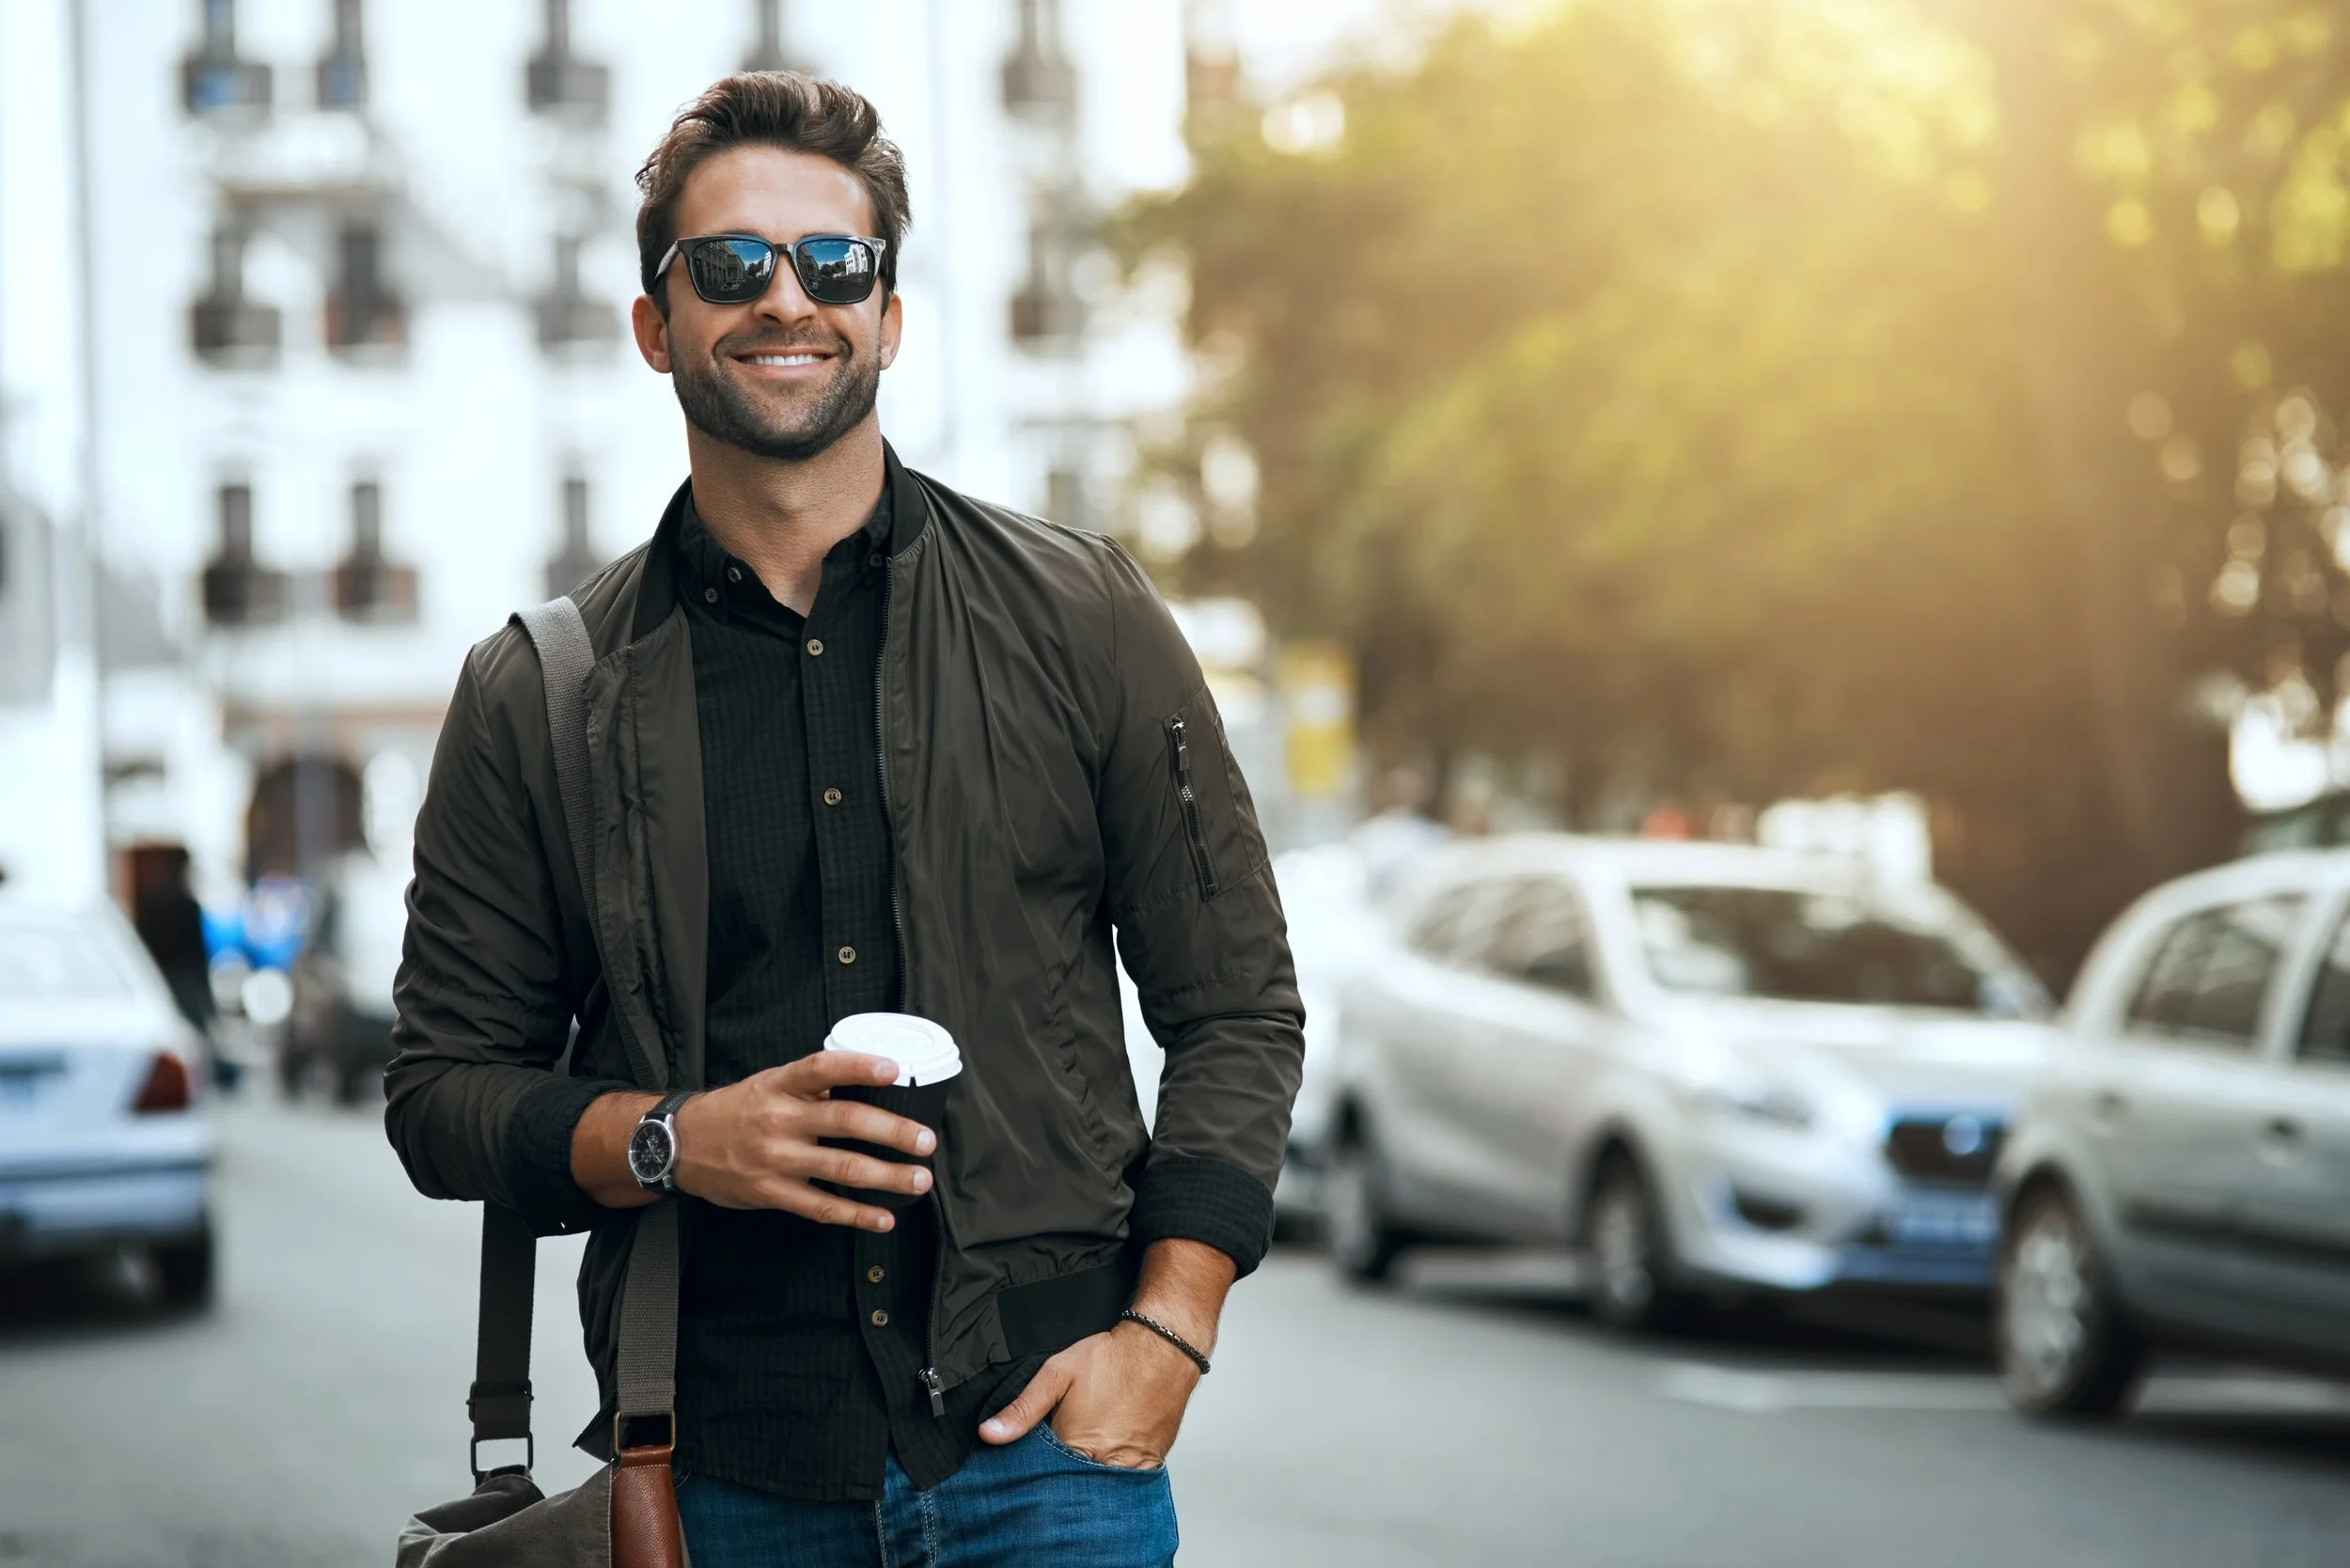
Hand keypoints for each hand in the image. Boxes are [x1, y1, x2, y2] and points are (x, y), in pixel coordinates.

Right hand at [672, 1051, 935, 1228]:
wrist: (681, 1145)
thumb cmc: (737, 1110)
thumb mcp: (769, 1083)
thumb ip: (813, 1086)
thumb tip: (870, 1085)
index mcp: (781, 1084)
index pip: (823, 1068)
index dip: (860, 1067)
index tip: (894, 1070)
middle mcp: (780, 1119)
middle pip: (845, 1121)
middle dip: (893, 1132)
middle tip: (926, 1140)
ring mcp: (777, 1159)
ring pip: (842, 1168)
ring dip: (887, 1177)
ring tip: (920, 1180)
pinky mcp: (772, 1193)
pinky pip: (821, 1207)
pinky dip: (856, 1214)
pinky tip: (884, 1217)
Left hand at [977, 1320, 1200, 1468]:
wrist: (1161, 1348)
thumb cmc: (1112, 1358)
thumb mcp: (1057, 1374)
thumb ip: (1023, 1408)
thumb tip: (989, 1434)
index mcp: (1076, 1445)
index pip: (1044, 1479)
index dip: (1034, 1476)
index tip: (1027, 1474)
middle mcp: (1104, 1462)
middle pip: (1074, 1488)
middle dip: (1061, 1484)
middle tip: (1055, 1470)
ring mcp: (1131, 1466)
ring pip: (1101, 1489)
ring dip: (1089, 1484)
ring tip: (1083, 1464)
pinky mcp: (1151, 1463)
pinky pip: (1129, 1484)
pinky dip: (1117, 1481)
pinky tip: (1108, 1463)